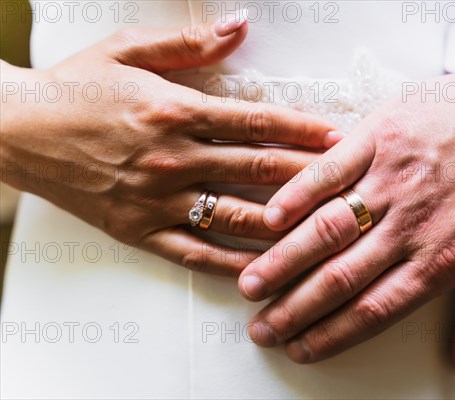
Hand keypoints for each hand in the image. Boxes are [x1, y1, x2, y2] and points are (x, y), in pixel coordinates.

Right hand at [0, 19, 340, 274]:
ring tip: (325, 230)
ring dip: (285, 224)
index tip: (341, 138)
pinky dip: (234, 263)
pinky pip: (197, 254)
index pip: (258, 123)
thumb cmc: (77, 86)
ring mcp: (157, 200)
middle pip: (260, 171)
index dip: (304, 131)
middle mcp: (173, 158)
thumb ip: (190, 43)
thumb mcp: (128, 48)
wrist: (18, 128)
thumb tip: (241, 25)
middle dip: (312, 177)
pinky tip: (266, 268)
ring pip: (237, 217)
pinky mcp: (140, 231)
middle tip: (352, 185)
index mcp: (175, 110)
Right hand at [237, 74, 454, 368]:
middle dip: (295, 308)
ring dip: (284, 260)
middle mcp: (410, 225)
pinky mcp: (379, 138)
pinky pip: (329, 172)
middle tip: (262, 327)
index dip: (330, 335)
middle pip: (340, 277)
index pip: (373, 310)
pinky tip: (270, 218)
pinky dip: (297, 195)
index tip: (299, 347)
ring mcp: (391, 179)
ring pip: (327, 228)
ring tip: (250, 283)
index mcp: (442, 258)